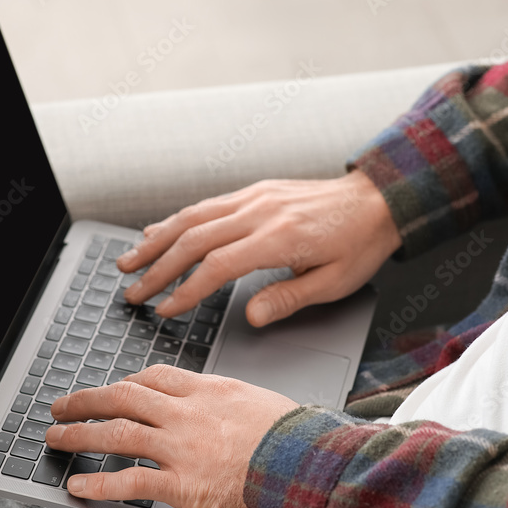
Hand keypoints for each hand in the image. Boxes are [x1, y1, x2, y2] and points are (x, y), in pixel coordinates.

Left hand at [45, 365, 298, 507]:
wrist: (311, 468)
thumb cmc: (296, 440)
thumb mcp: (260, 402)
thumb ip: (228, 403)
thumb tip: (219, 407)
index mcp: (209, 390)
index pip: (155, 377)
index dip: (126, 382)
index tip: (114, 388)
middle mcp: (189, 413)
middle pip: (125, 397)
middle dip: (87, 400)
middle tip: (62, 406)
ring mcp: (182, 447)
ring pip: (118, 432)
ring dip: (80, 435)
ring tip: (55, 438)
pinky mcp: (183, 484)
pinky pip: (130, 481)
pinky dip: (99, 484)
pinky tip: (78, 487)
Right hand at [116, 169, 400, 325]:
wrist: (378, 199)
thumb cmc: (359, 242)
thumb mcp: (334, 283)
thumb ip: (288, 298)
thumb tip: (251, 316)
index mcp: (279, 238)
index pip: (217, 267)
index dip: (186, 291)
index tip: (165, 310)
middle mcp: (260, 212)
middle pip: (193, 240)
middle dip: (157, 268)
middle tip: (132, 291)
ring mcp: (254, 197)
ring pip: (192, 217)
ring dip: (156, 240)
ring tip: (129, 261)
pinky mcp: (254, 191)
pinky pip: (207, 205)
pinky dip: (177, 220)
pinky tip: (158, 231)